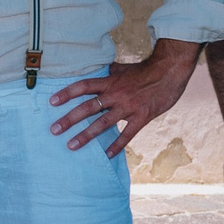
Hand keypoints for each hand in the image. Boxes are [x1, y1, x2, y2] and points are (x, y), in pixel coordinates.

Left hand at [48, 39, 199, 155]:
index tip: (52, 102)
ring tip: (71, 145)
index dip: (67, 94)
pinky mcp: (142, 117)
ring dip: (86, 135)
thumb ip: (109, 73)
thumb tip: (98, 70)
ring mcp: (128, 107)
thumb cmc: (146, 70)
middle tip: (53, 130)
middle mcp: (116, 94)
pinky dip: (117, 145)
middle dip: (69, 119)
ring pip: (103, 123)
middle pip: (88, 108)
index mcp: (110, 82)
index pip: (83, 87)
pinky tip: (106, 155)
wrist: (170, 71)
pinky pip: (127, 134)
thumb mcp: (123, 69)